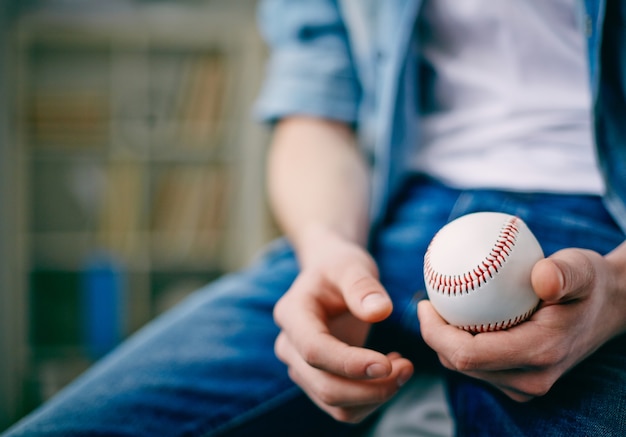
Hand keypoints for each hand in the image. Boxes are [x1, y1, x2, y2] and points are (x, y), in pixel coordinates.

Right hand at [274, 229, 413, 422]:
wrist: (330, 276)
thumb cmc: (340, 266)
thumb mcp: (351, 264)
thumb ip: (362, 285)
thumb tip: (380, 311)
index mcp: (291, 314)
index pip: (314, 350)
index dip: (349, 363)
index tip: (387, 363)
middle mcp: (289, 346)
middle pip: (325, 386)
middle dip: (370, 387)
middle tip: (408, 367)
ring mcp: (301, 367)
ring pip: (335, 404)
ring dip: (374, 397)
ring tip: (405, 368)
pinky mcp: (319, 380)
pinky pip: (344, 407)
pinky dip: (372, 398)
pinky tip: (391, 372)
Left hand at [418, 246, 625, 401]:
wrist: (610, 307)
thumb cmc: (590, 282)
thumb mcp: (582, 268)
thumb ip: (563, 272)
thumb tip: (540, 277)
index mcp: (540, 353)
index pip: (468, 354)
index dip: (434, 334)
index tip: (424, 303)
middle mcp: (531, 379)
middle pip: (460, 365)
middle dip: (434, 337)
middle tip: (426, 302)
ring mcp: (526, 385)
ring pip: (466, 369)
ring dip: (446, 342)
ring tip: (439, 308)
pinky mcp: (521, 382)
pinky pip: (479, 366)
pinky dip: (462, 345)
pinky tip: (459, 318)